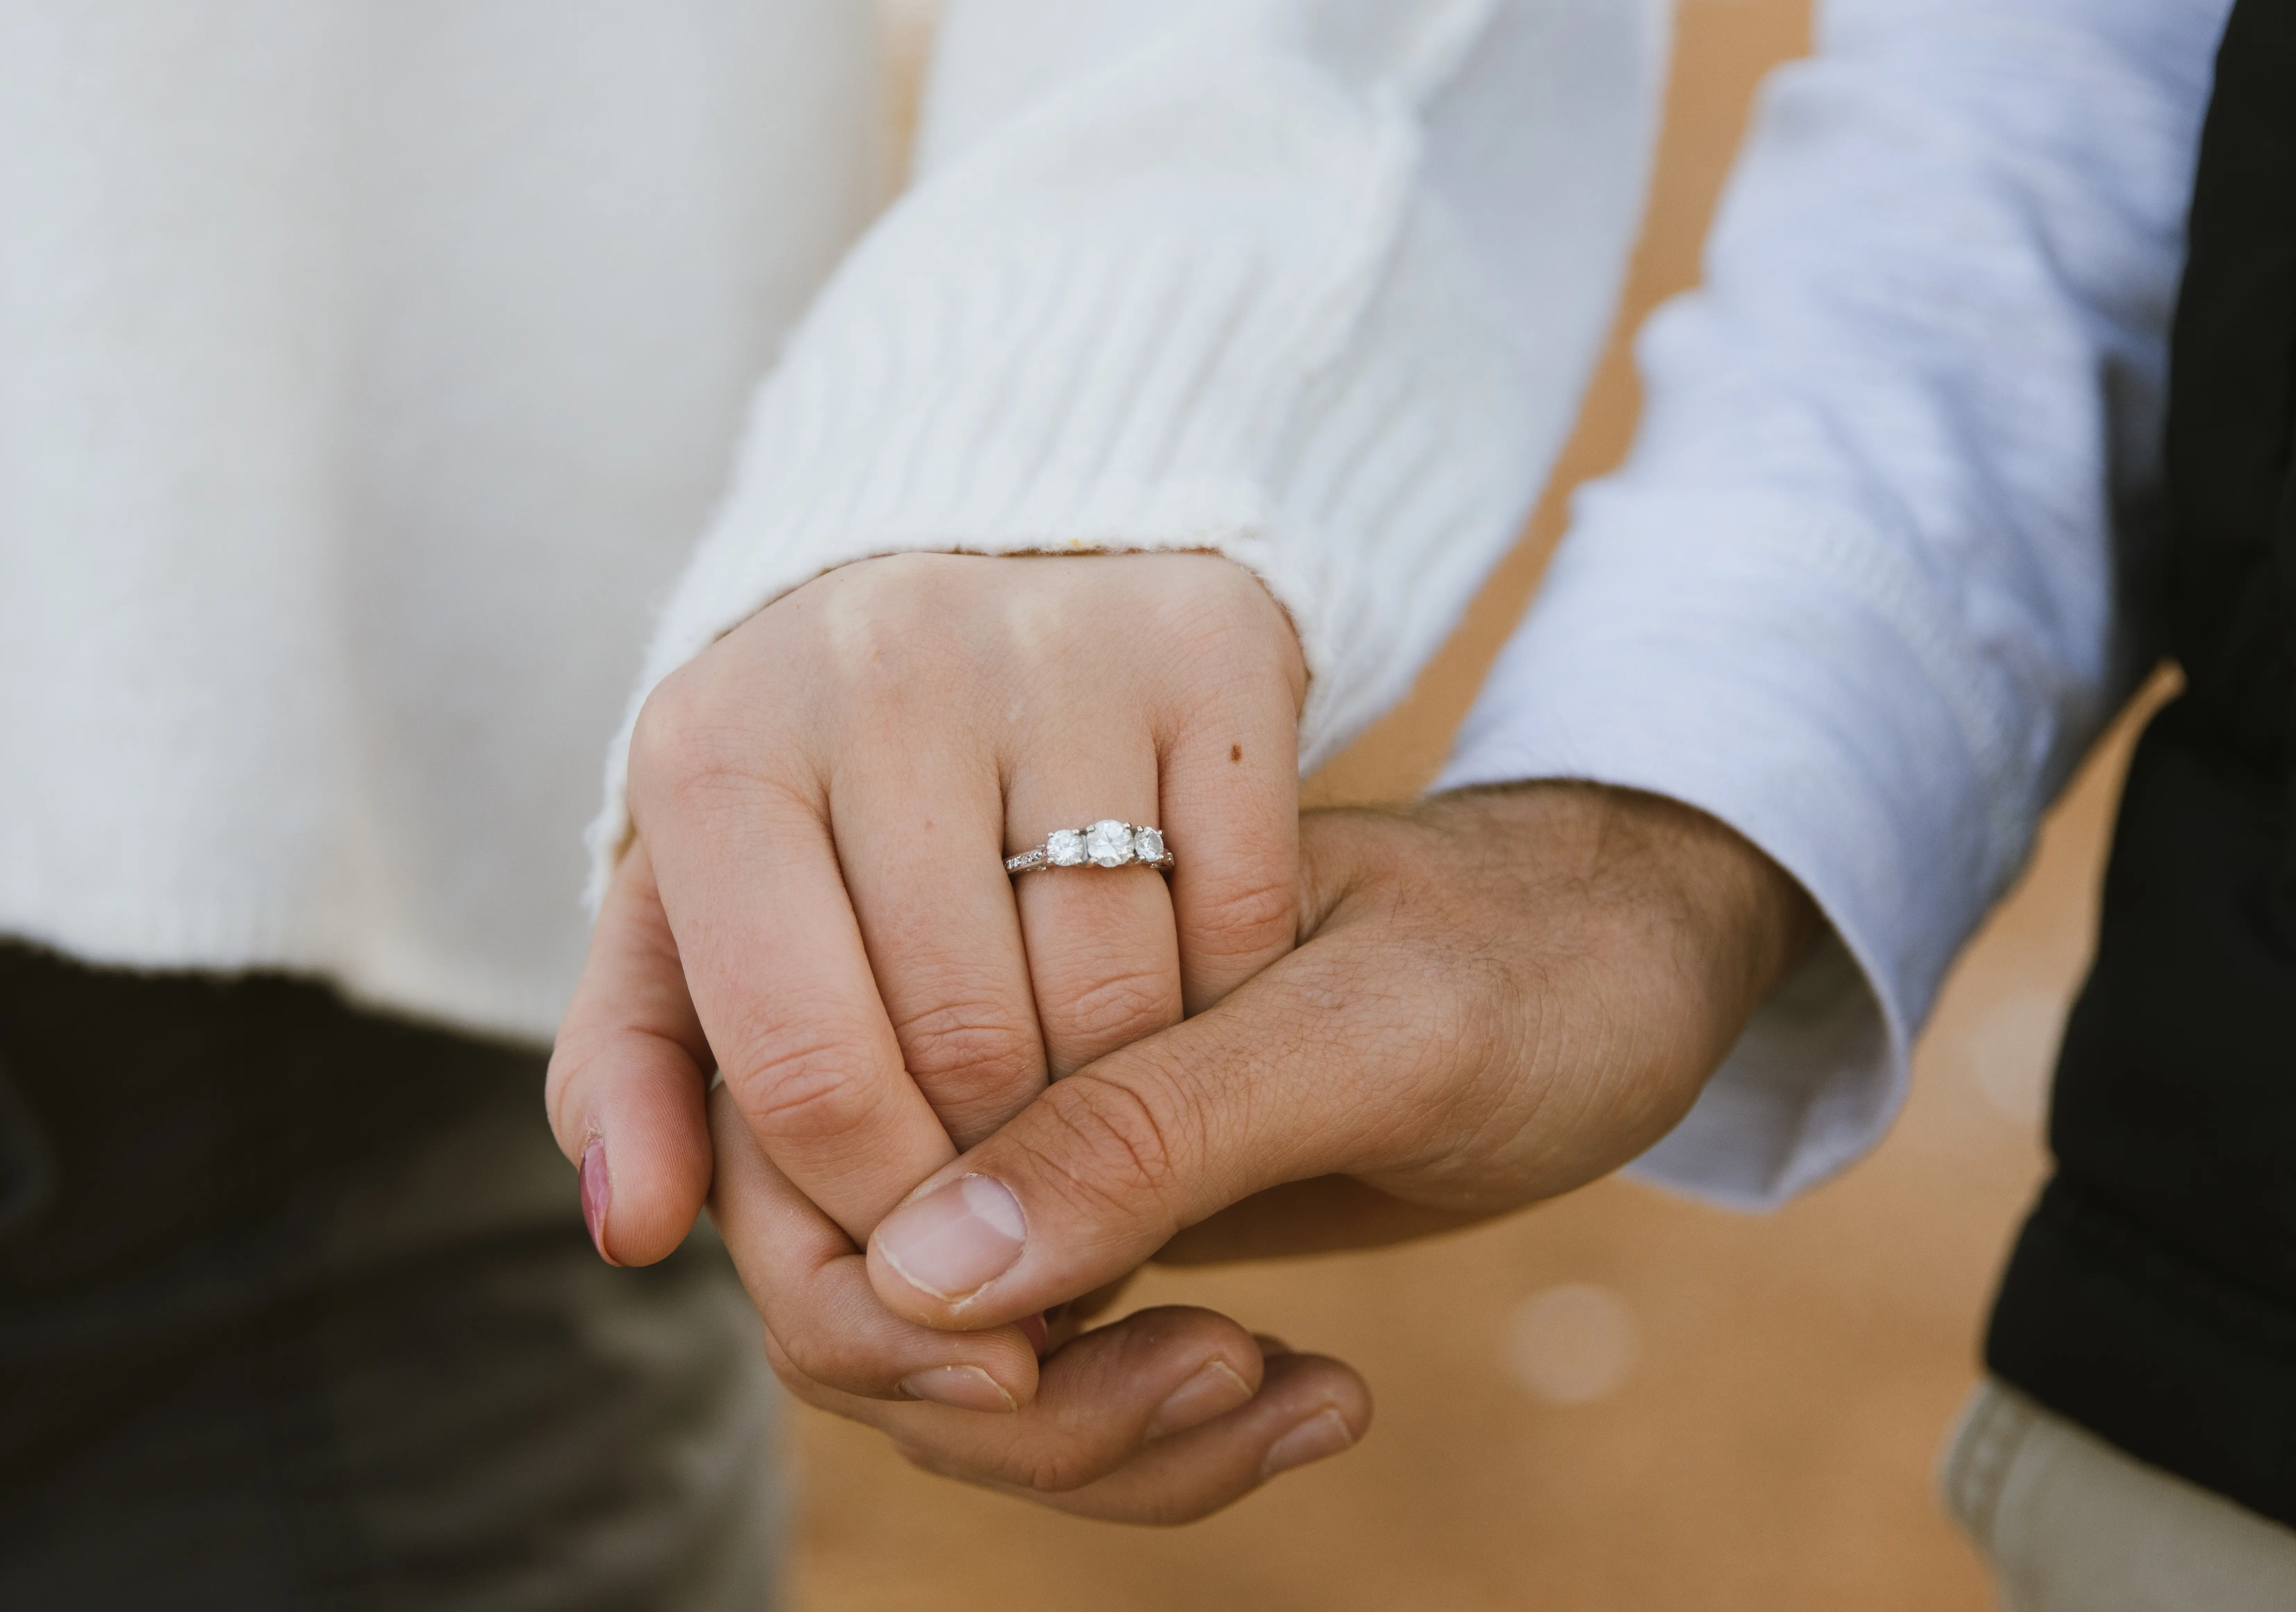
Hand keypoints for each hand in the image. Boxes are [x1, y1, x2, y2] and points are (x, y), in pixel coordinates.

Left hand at [543, 550, 1304, 1343]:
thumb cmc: (822, 793)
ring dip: (1120, 1105)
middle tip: (1023, 1188)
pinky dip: (1222, 1000)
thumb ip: (635, 1072)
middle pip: (970, 1052)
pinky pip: (1239, 919)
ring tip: (1096, 1101)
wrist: (984, 580)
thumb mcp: (695, 912)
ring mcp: (1054, 640)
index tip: (920, 1254)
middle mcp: (876, 664)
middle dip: (1003, 1174)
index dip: (880, 1211)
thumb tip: (635, 1228)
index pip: (806, 1074)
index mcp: (716, 747)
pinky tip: (1185, 997)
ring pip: (1118, 1002)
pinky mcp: (1210, 641)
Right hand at [702, 781, 1816, 1520]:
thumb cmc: (1535, 955)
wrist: (1632, 960)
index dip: (876, 1304)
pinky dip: (1168, 1435)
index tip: (1044, 1360)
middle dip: (1012, 1406)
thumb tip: (922, 1268)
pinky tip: (1318, 1399)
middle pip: (853, 1293)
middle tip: (1219, 1379)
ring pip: (950, 1369)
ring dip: (1102, 1438)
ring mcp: (1041, 1144)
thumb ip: (1151, 1132)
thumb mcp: (1372, 1033)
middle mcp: (986, 1043)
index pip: (803, 1149)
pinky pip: (1060, 1384)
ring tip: (1299, 1400)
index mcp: (995, 928)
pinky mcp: (1111, 1223)